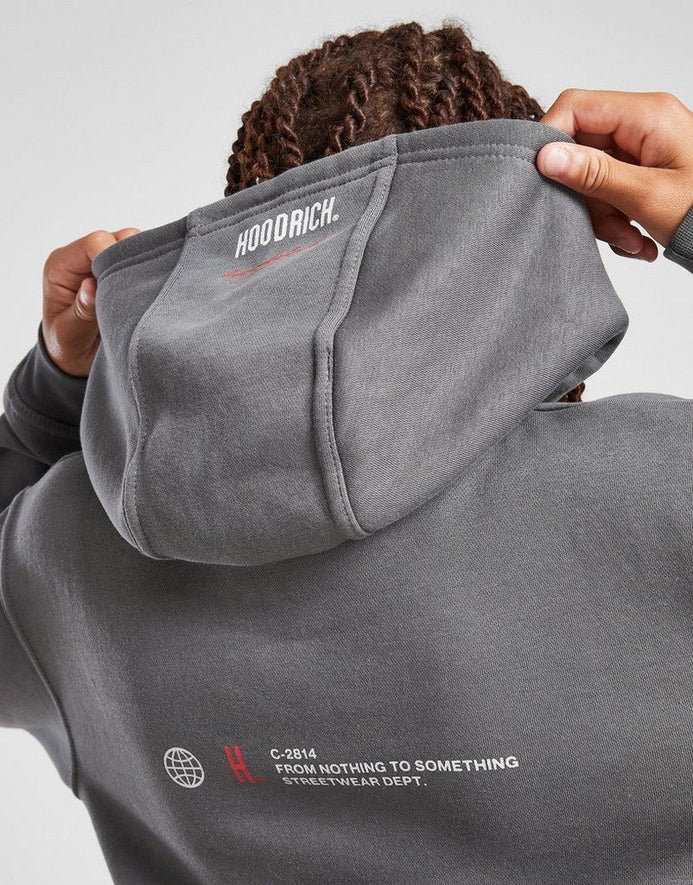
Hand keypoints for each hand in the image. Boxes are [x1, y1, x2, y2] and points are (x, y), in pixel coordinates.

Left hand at [42, 227, 139, 376]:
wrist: (75, 358)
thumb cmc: (66, 346)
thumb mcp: (68, 334)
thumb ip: (81, 311)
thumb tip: (90, 286)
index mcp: (61, 267)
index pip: (93, 242)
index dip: (113, 254)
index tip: (126, 279)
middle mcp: (82, 259)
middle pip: (117, 238)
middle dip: (132, 258)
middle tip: (139, 288)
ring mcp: (103, 264)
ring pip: (134, 245)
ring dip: (143, 264)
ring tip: (144, 291)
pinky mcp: (120, 271)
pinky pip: (141, 259)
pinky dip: (149, 270)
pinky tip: (150, 289)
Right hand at [535, 89, 692, 260]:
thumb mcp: (646, 197)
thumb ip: (594, 174)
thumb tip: (546, 156)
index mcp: (648, 115)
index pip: (577, 107)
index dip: (552, 141)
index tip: (543, 179)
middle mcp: (644, 124)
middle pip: (582, 150)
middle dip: (587, 197)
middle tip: (604, 230)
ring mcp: (644, 148)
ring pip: (593, 177)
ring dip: (604, 217)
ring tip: (631, 242)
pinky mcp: (645, 170)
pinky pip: (610, 190)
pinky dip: (616, 220)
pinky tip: (637, 240)